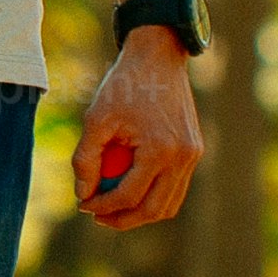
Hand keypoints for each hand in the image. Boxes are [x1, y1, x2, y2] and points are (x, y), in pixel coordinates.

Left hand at [73, 28, 203, 230]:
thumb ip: (86, 159)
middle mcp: (183, 157)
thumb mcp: (96, 118)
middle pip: (153, 209)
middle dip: (122, 219)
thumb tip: (84, 194)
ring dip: (140, 212)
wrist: (157, 58)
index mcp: (160, 150)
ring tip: (113, 208)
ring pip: (168, 204)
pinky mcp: (194, 151)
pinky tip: (130, 189)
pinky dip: (153, 195)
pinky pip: (175, 187)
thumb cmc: (124, 85)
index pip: (128, 195)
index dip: (102, 205)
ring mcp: (193, 155)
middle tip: (97, 216)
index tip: (83, 204)